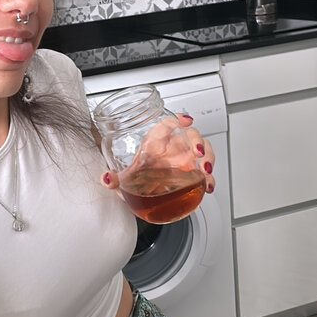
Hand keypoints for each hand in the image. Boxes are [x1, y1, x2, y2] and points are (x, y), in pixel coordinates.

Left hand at [100, 114, 214, 194]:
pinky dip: (209, 178)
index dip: (177, 119)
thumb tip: (107, 179)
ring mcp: (185, 160)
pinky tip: (208, 185)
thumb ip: (116, 180)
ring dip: (209, 158)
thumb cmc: (137, 178)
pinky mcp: (193, 174)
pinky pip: (206, 172)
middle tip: (198, 153)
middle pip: (191, 134)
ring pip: (204, 150)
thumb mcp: (126, 179)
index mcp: (155, 142)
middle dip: (198, 141)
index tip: (185, 120)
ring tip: (206, 170)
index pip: (167, 124)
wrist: (146, 197)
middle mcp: (173, 148)